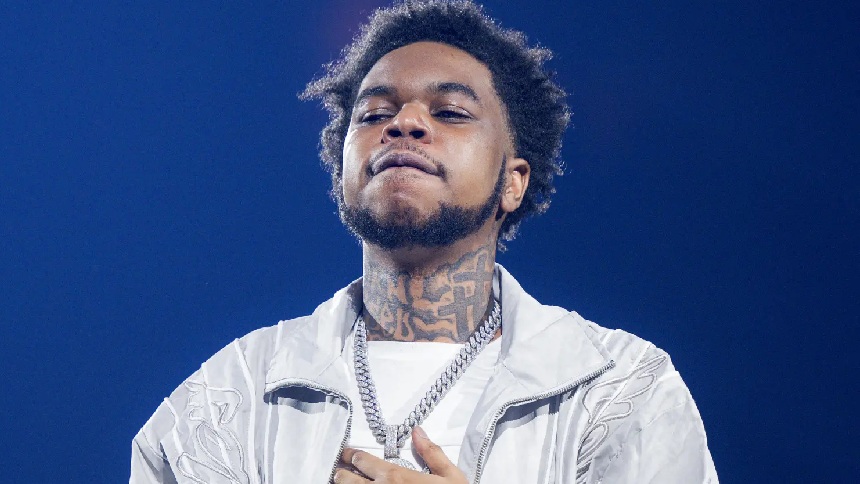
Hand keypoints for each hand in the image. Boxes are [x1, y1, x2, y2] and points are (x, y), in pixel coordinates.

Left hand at [334, 427, 467, 482]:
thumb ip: (432, 452)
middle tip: (340, 469)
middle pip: (345, 479)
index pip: (362, 460)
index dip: (351, 455)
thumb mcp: (450, 476)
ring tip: (343, 481)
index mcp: (395, 477)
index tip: (347, 453)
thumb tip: (417, 432)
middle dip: (341, 472)